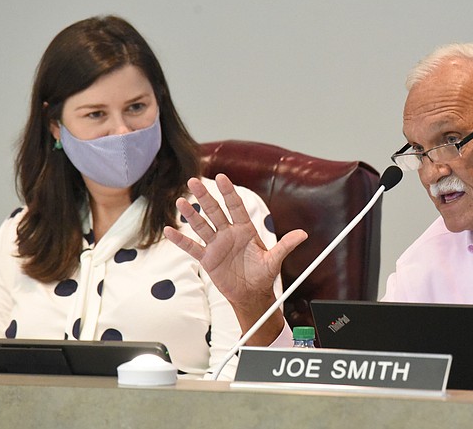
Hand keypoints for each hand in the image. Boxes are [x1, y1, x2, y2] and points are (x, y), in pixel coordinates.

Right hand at [164, 174, 306, 341]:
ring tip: (180, 202)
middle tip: (193, 181)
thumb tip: (303, 234)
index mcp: (245, 230)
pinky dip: (180, 240)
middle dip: (205, 197)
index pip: (236, 207)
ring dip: (190, 215)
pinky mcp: (207, 259)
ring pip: (201, 226)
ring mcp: (216, 245)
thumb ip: (285, 246)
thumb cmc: (263, 275)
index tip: (221, 177)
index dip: (229, 192)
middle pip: (215, 212)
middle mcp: (229, 234)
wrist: (251, 294)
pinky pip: (191, 247)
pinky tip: (169, 231)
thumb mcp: (274, 260)